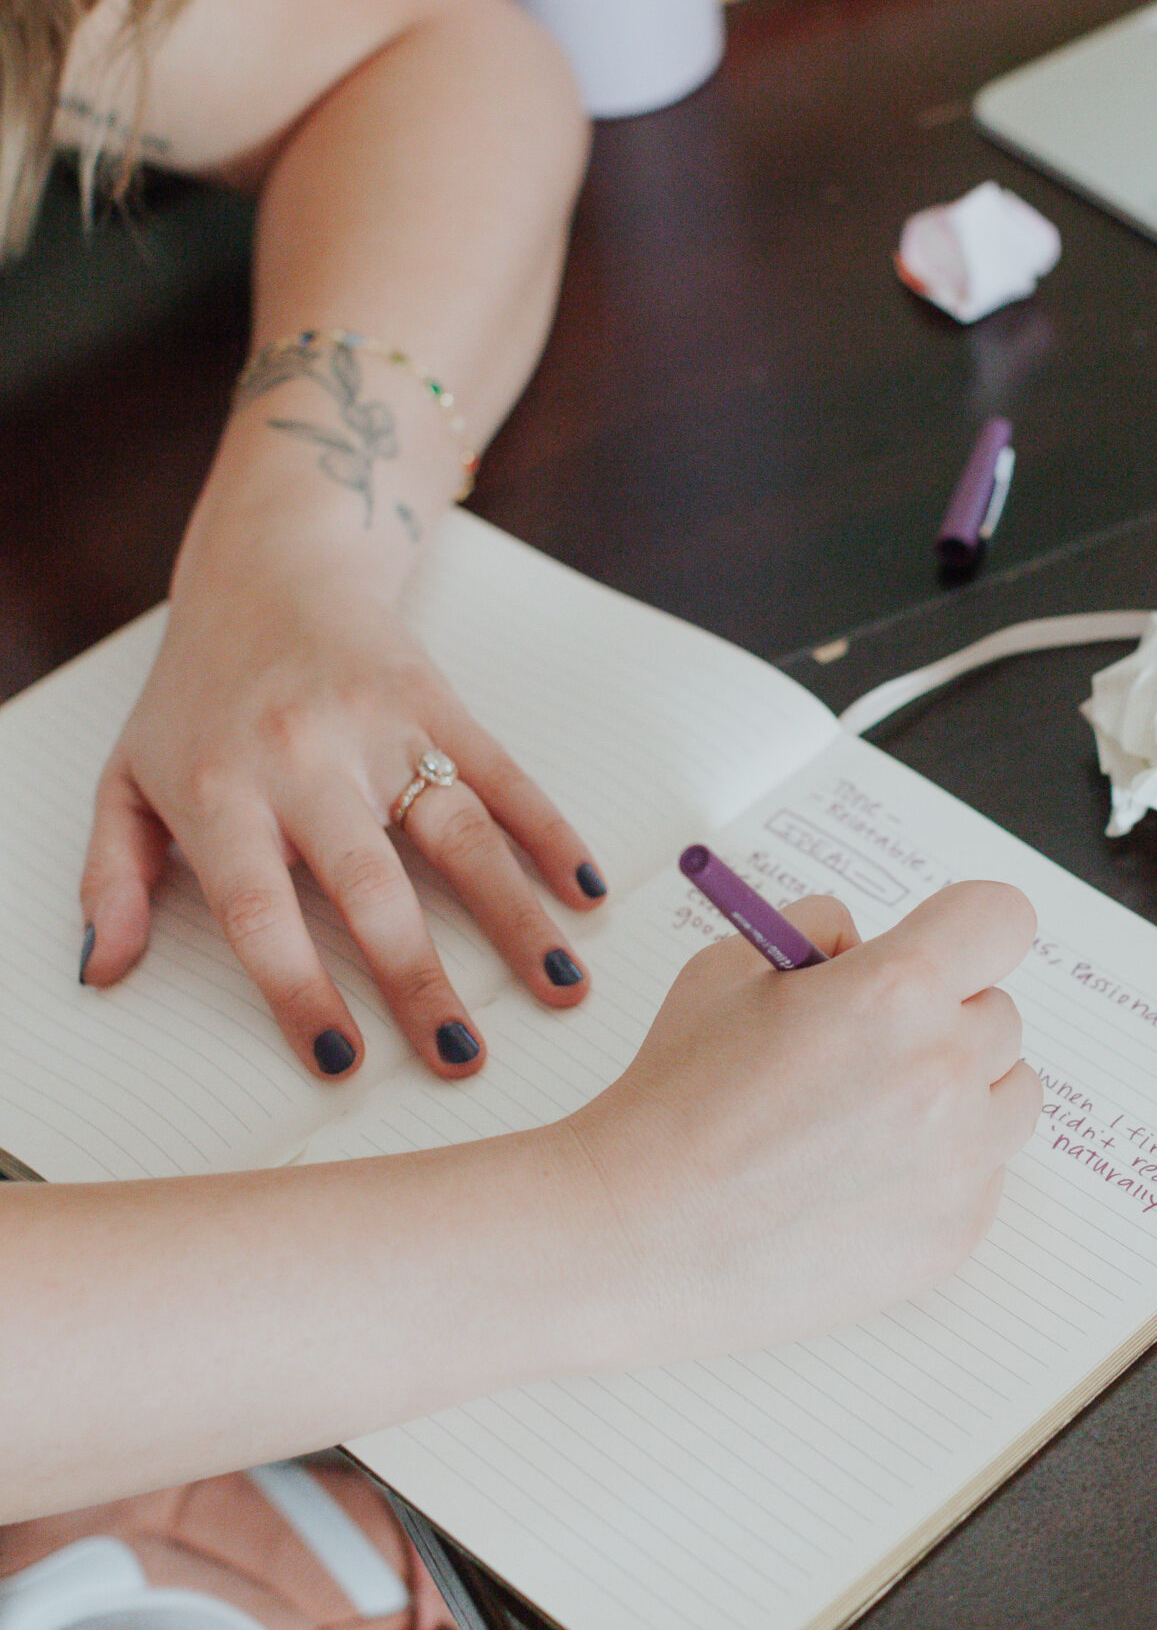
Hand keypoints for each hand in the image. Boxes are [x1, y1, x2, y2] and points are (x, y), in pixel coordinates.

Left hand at [78, 564, 604, 1077]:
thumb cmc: (198, 692)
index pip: (258, 911)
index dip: (299, 991)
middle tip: (461, 1056)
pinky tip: (582, 892)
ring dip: (514, 918)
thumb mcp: (125, 778)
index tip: (341, 1063)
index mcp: (219, 790)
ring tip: (559, 989)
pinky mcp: (437, 701)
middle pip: (370, 887)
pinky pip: (504, 774)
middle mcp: (302, 758)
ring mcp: (378, 727)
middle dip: (420, 979)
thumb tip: (101, 970)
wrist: (270, 566)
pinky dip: (549, 833)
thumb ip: (109, 878)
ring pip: (457, 834)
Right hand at [562, 883, 1041, 1363]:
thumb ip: (817, 935)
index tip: (942, 950)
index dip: (967, 929)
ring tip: (869, 1118)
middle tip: (865, 1049)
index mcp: (896, 990)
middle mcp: (944, 1072)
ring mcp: (959, 1163)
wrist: (635, 1234)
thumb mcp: (728, 969)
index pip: (1002, 918)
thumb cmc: (673, 1100)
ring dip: (961, 1094)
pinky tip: (857, 1181)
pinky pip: (985, 1176)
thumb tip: (866, 944)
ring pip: (1011, 1097)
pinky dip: (939, 1171)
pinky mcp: (955, 1235)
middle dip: (943, 1018)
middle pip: (1002, 1014)